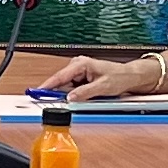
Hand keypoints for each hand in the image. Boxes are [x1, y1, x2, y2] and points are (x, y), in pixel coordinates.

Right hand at [32, 54, 164, 99]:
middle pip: (61, 83)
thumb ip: (84, 93)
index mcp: (81, 64)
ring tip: (85, 98)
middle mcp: (78, 66)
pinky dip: (75, 95)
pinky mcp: (81, 79)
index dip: (47, 86)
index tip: (37, 93)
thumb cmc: (120, 76)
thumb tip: (70, 98)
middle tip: (56, 103)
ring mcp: (79, 72)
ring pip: (67, 87)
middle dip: (60, 93)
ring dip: (70, 95)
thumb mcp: (103, 87)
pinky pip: (72, 89)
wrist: (131, 77)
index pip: (59, 76)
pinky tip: (83, 97)